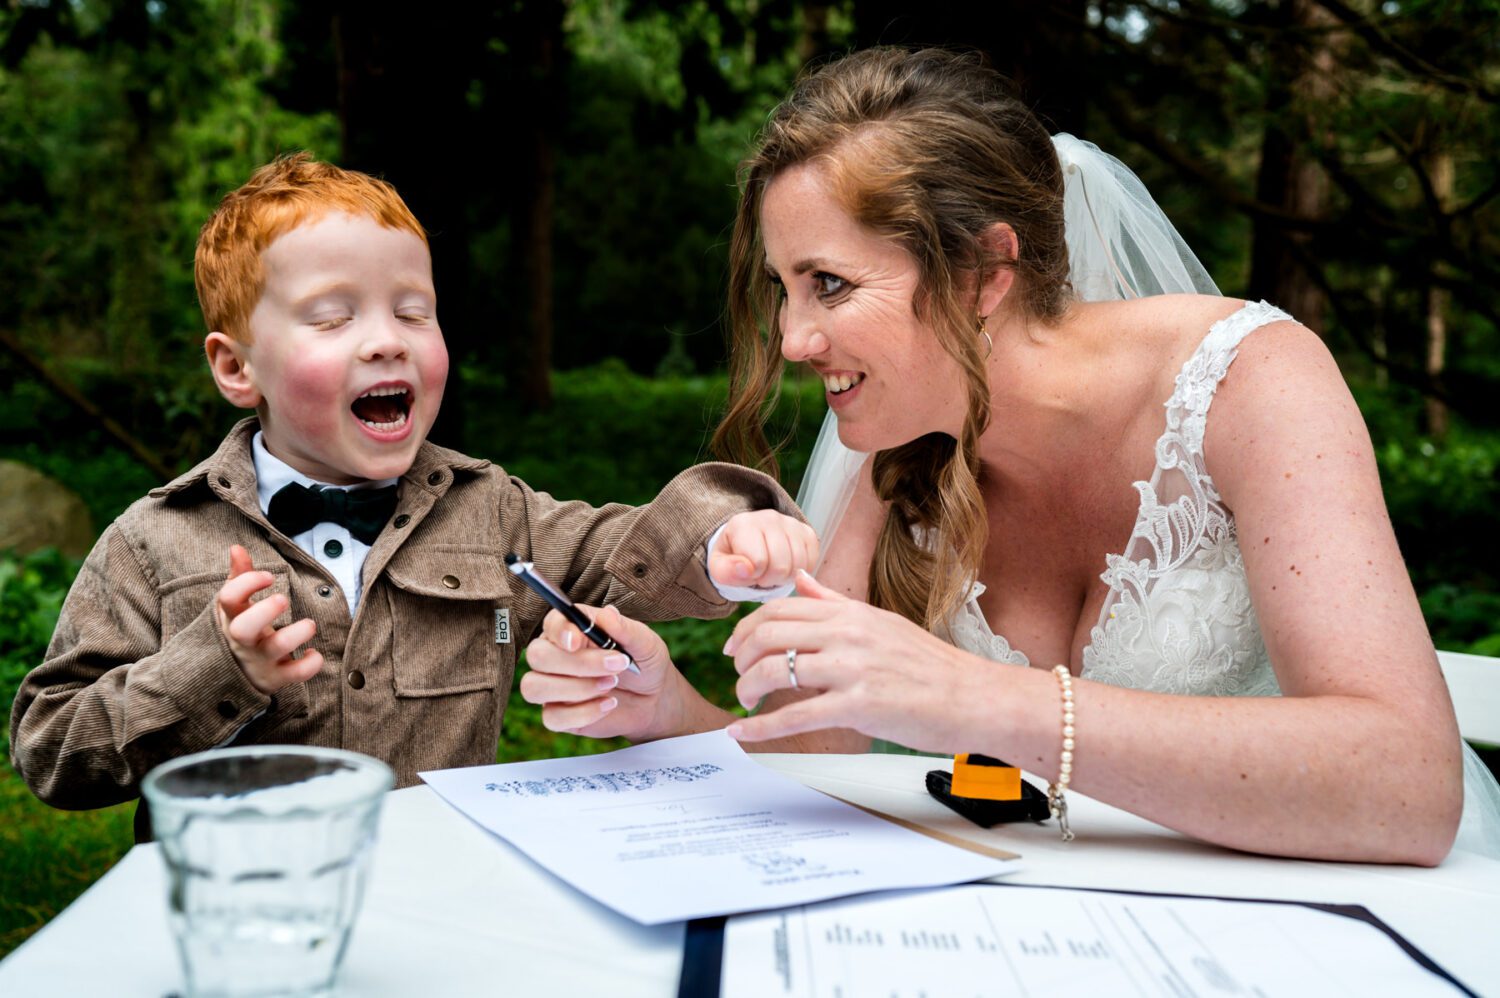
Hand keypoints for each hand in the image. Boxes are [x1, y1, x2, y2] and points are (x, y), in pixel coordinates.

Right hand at [216, 545, 322, 694]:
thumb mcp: (236, 607)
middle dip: (265, 612)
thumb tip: (236, 547)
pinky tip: (313, 653)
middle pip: (243, 629)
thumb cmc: (242, 630)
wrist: (234, 678)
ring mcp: (258, 661)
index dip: (247, 583)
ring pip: (274, 649)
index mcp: (232, 618)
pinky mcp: (275, 679)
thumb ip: (239, 577)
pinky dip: (308, 665)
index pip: (228, 598)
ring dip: (295, 635)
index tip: (269, 575)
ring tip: (310, 624)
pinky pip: (294, 675)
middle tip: (284, 598)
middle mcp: (242, 640)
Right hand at [520, 604, 685, 739]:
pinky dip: (583, 713)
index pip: (551, 623)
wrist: (654, 699)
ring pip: (535, 687)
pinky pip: (552, 717)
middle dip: (577, 663)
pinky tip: (608, 704)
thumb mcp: (645, 643)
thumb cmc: (644, 663)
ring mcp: (552, 686)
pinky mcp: (558, 714)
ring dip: (575, 689)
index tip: (577, 641)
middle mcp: (555, 655)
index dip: (559, 631)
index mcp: (572, 630)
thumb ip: (626, 629)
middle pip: (537, 655)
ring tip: (611, 684)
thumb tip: (607, 614)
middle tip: (616, 664)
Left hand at [708, 509, 818, 588]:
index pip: (758, 562)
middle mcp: (769, 517)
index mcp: (743, 524)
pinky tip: (786, 567)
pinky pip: (812, 561)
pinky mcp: (807, 532)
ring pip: (798, 565)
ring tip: (772, 571)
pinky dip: (800, 572)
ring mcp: (791, 523)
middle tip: (761, 575)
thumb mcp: (720, 568)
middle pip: (781, 566)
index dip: (753, 576)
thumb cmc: (733, 558)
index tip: (747, 572)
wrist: (748, 544)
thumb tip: (746, 569)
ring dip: (785, 577)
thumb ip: (727, 571)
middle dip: (770, 579)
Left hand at [723, 571, 979, 751]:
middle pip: (770, 635)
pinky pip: (796, 715)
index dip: (747, 627)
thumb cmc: (930, 666)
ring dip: (748, 688)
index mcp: (851, 615)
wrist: (973, 697)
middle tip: (737, 674)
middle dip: (741, 657)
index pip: (781, 609)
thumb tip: (799, 578)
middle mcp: (848, 635)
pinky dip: (761, 726)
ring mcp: (852, 670)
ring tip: (745, 701)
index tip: (735, 647)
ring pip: (777, 671)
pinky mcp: (858, 706)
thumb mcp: (879, 623)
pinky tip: (744, 733)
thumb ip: (834, 603)